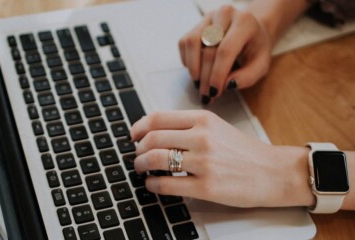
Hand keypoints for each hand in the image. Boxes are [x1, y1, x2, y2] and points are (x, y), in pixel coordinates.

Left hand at [130, 110, 313, 207]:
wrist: (273, 172)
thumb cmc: (245, 151)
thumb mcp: (218, 128)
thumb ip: (189, 127)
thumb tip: (157, 132)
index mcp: (203, 119)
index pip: (158, 117)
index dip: (139, 127)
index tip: (133, 135)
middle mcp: (202, 137)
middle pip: (152, 138)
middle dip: (137, 149)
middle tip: (136, 155)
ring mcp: (204, 162)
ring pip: (155, 159)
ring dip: (140, 165)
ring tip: (141, 169)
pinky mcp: (206, 187)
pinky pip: (166, 184)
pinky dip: (152, 184)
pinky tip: (152, 184)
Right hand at [179, 5, 271, 103]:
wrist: (250, 30)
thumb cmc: (255, 49)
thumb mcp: (261, 65)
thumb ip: (248, 77)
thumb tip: (227, 85)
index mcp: (244, 23)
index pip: (226, 50)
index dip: (217, 74)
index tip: (214, 92)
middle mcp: (224, 15)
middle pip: (208, 49)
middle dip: (206, 77)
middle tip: (207, 95)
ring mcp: (208, 18)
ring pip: (192, 43)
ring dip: (193, 68)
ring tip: (199, 84)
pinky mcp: (196, 24)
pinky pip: (184, 43)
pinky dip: (188, 61)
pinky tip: (197, 71)